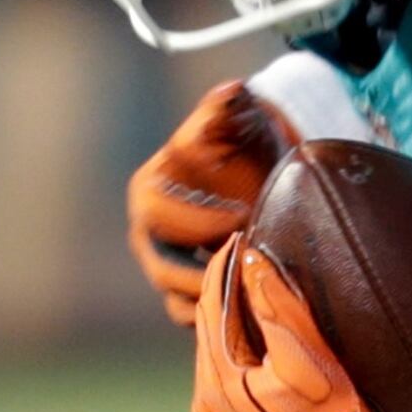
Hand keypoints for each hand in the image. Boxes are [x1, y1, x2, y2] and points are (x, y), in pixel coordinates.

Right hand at [129, 83, 297, 325]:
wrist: (262, 170)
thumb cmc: (243, 140)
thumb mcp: (235, 118)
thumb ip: (227, 106)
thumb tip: (230, 92)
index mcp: (149, 192)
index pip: (159, 217)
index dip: (197, 222)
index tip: (244, 220)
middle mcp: (150, 235)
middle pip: (163, 267)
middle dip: (205, 271)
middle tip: (251, 266)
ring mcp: (167, 267)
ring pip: (178, 298)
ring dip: (215, 299)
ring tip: (255, 290)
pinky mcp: (190, 293)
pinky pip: (196, 318)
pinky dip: (222, 319)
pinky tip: (257, 309)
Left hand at [192, 234, 393, 411]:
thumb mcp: (319, 369)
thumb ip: (284, 312)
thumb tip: (254, 259)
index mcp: (219, 382)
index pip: (215, 303)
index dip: (229, 264)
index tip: (246, 233)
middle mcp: (206, 411)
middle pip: (212, 335)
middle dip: (231, 297)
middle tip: (257, 262)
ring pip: (218, 368)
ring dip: (236, 335)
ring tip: (265, 308)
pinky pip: (228, 399)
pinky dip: (242, 371)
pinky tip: (269, 368)